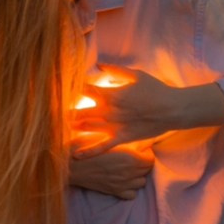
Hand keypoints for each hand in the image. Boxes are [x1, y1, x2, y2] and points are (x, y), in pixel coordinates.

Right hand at [69, 145, 154, 200]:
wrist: (69, 164)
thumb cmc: (85, 146)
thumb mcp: (106, 138)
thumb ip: (123, 140)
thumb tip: (134, 140)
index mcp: (130, 158)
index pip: (150, 158)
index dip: (146, 152)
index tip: (139, 149)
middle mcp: (129, 173)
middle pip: (147, 170)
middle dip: (143, 162)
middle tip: (134, 156)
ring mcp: (122, 184)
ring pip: (141, 182)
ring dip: (138, 175)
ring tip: (129, 168)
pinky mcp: (114, 191)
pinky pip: (131, 194)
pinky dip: (130, 188)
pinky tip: (123, 180)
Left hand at [71, 66, 223, 155]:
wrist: (172, 109)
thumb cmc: (155, 89)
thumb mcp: (136, 75)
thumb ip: (116, 71)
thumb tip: (101, 67)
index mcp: (111, 93)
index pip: (84, 90)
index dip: (70, 89)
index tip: (58, 88)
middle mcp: (109, 110)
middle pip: (80, 111)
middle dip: (65, 112)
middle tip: (51, 114)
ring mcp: (114, 126)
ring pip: (87, 128)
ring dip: (72, 128)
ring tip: (56, 130)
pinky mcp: (122, 138)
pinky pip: (103, 146)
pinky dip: (89, 151)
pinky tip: (76, 156)